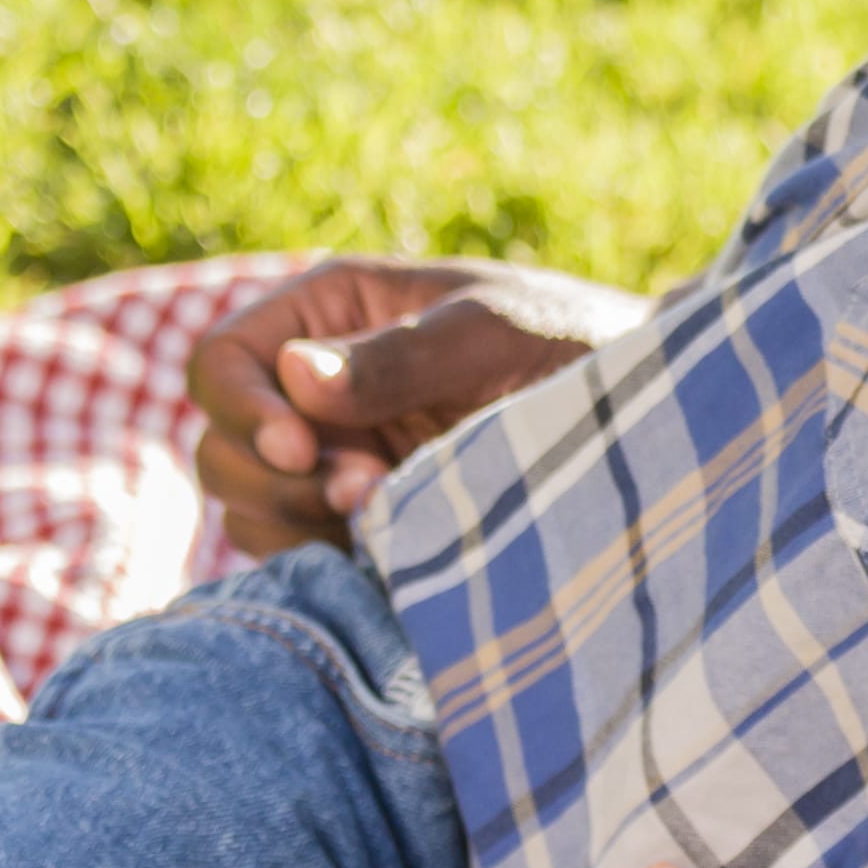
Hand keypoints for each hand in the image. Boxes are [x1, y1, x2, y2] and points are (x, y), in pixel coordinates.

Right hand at [182, 254, 634, 556]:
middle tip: (364, 494)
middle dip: (275, 478)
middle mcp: (316, 380)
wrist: (646, 419)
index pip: (222, 359)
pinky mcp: (359, 514)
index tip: (305, 451)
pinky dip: (318, 557)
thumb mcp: (497, 336)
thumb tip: (294, 375)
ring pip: (248, 502)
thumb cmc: (578, 347)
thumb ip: (401, 357)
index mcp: (334, 310)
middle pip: (220, 442)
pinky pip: (292, 548)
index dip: (243, 410)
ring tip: (386, 515)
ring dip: (296, 522)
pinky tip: (384, 549)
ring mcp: (335, 452)